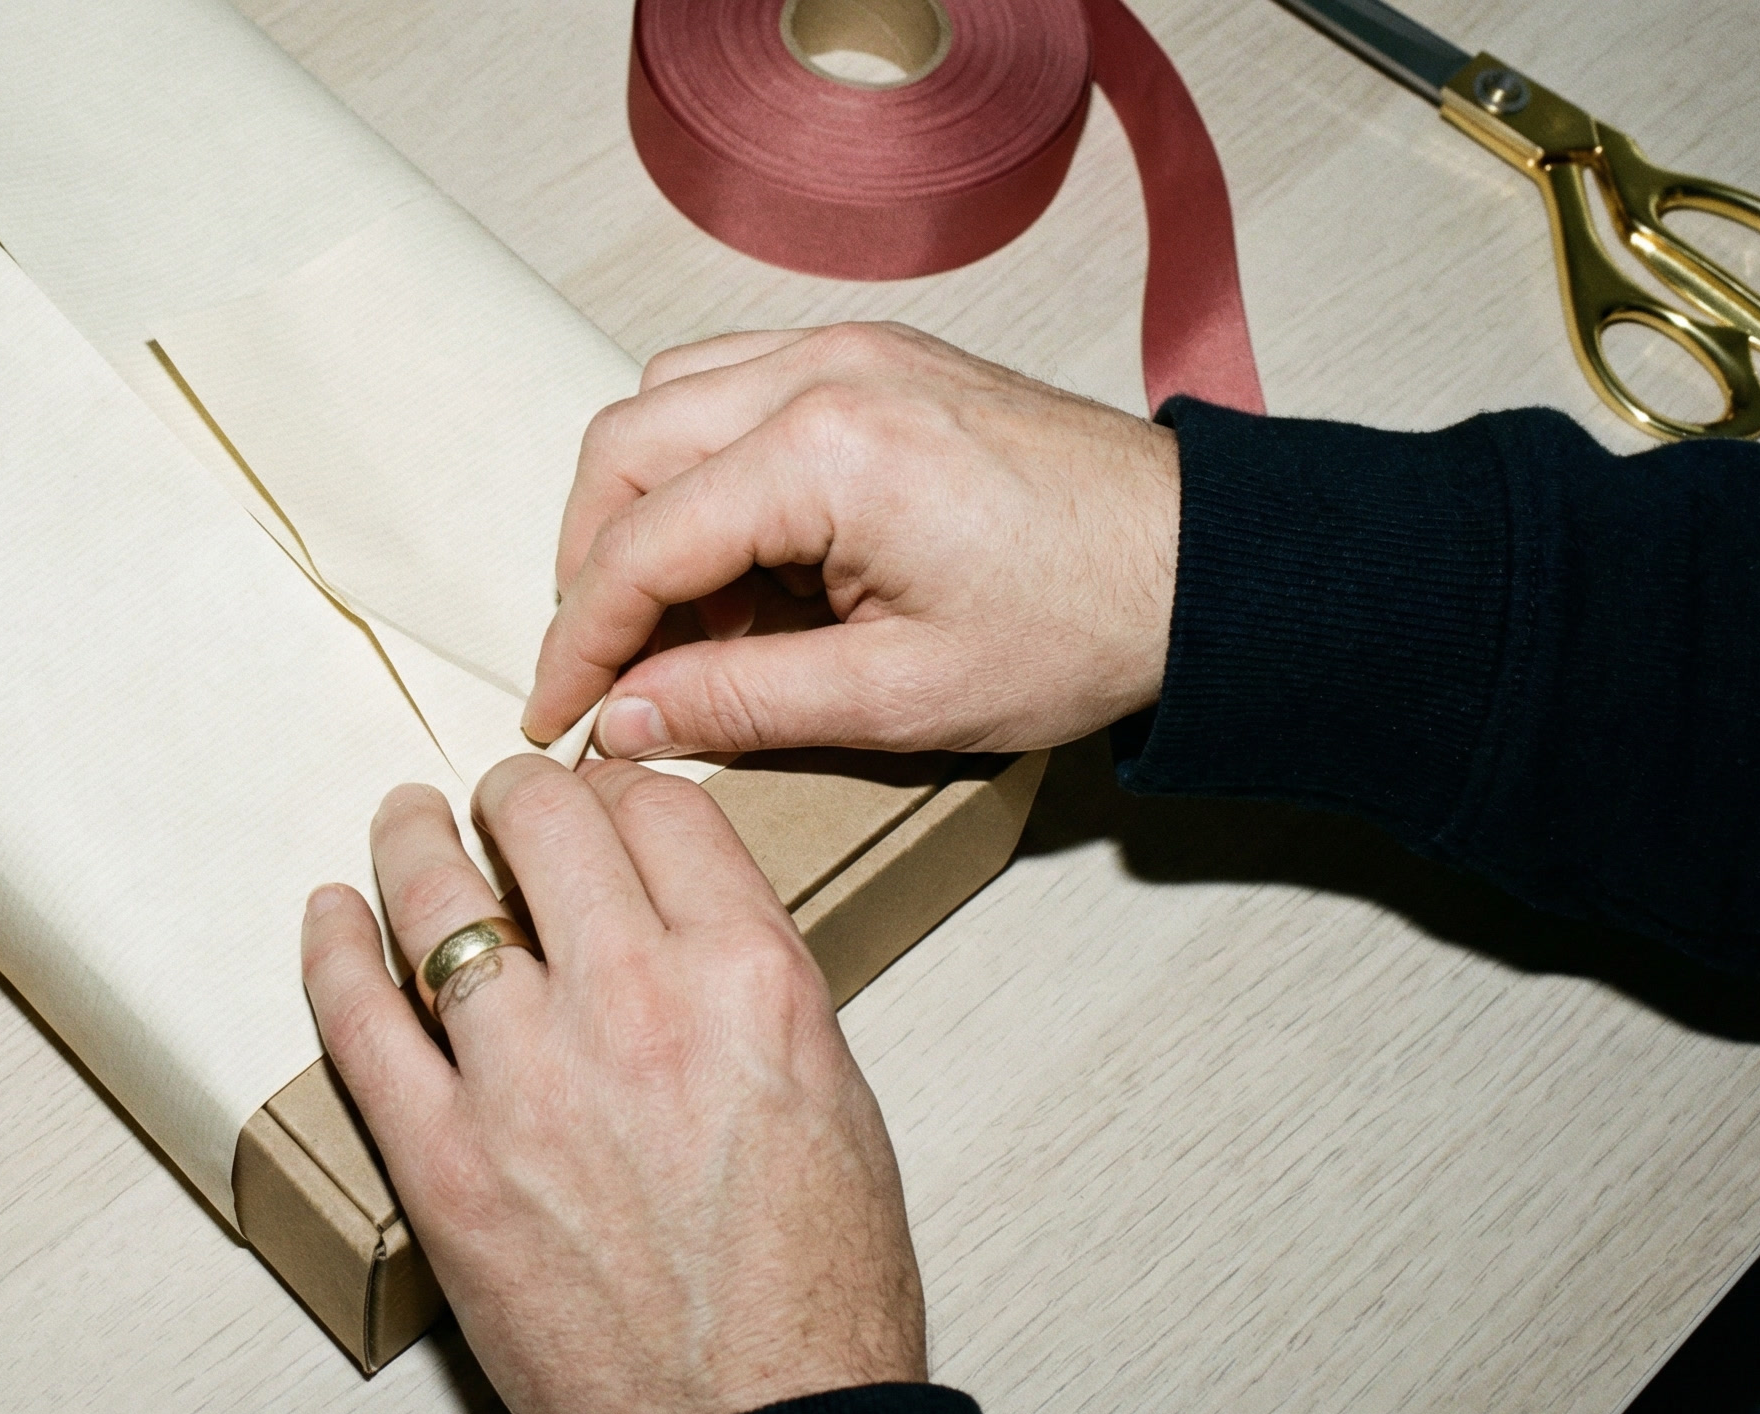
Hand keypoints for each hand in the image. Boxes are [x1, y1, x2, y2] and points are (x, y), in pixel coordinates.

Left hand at [300, 756, 924, 1413]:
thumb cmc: (815, 1299)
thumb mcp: (834, 1098)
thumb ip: (754, 991)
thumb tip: (687, 934)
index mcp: (751, 980)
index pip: (664, 809)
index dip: (621, 788)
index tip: (600, 797)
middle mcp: (637, 1003)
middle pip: (545, 821)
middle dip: (516, 793)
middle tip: (502, 801)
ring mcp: (528, 1077)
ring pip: (436, 898)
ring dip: (412, 841)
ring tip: (406, 821)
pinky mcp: (444, 1160)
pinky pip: (358, 1018)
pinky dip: (332, 951)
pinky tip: (329, 919)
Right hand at [522, 322, 1180, 757]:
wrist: (1202, 565)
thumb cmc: (1081, 624)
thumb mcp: (899, 697)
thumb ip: (739, 704)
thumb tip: (624, 718)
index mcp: (824, 453)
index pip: (639, 545)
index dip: (580, 641)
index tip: (557, 713)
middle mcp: (823, 372)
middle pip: (623, 448)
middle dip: (592, 563)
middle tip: (607, 664)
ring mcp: (849, 350)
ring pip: (665, 403)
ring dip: (642, 507)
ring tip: (685, 619)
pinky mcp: (875, 357)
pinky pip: (732, 389)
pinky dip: (703, 469)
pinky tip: (744, 559)